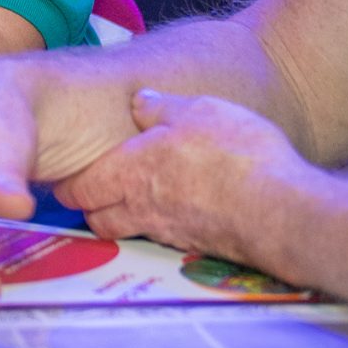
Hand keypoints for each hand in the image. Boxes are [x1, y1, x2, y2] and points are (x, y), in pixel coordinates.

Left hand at [53, 88, 310, 267]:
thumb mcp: (199, 111)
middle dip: (90, 205)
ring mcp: (168, 232)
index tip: (69, 176)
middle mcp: (140, 208)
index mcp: (130, 172)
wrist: (279, 211)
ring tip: (132, 199)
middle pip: (95, 218)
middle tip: (93, 191)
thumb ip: (162, 108)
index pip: (79, 188)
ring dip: (122, 218)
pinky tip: (178, 210)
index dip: (70, 183)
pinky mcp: (196, 246)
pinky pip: (162, 237)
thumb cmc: (235, 156)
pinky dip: (160, 225)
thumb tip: (139, 101)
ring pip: (126, 231)